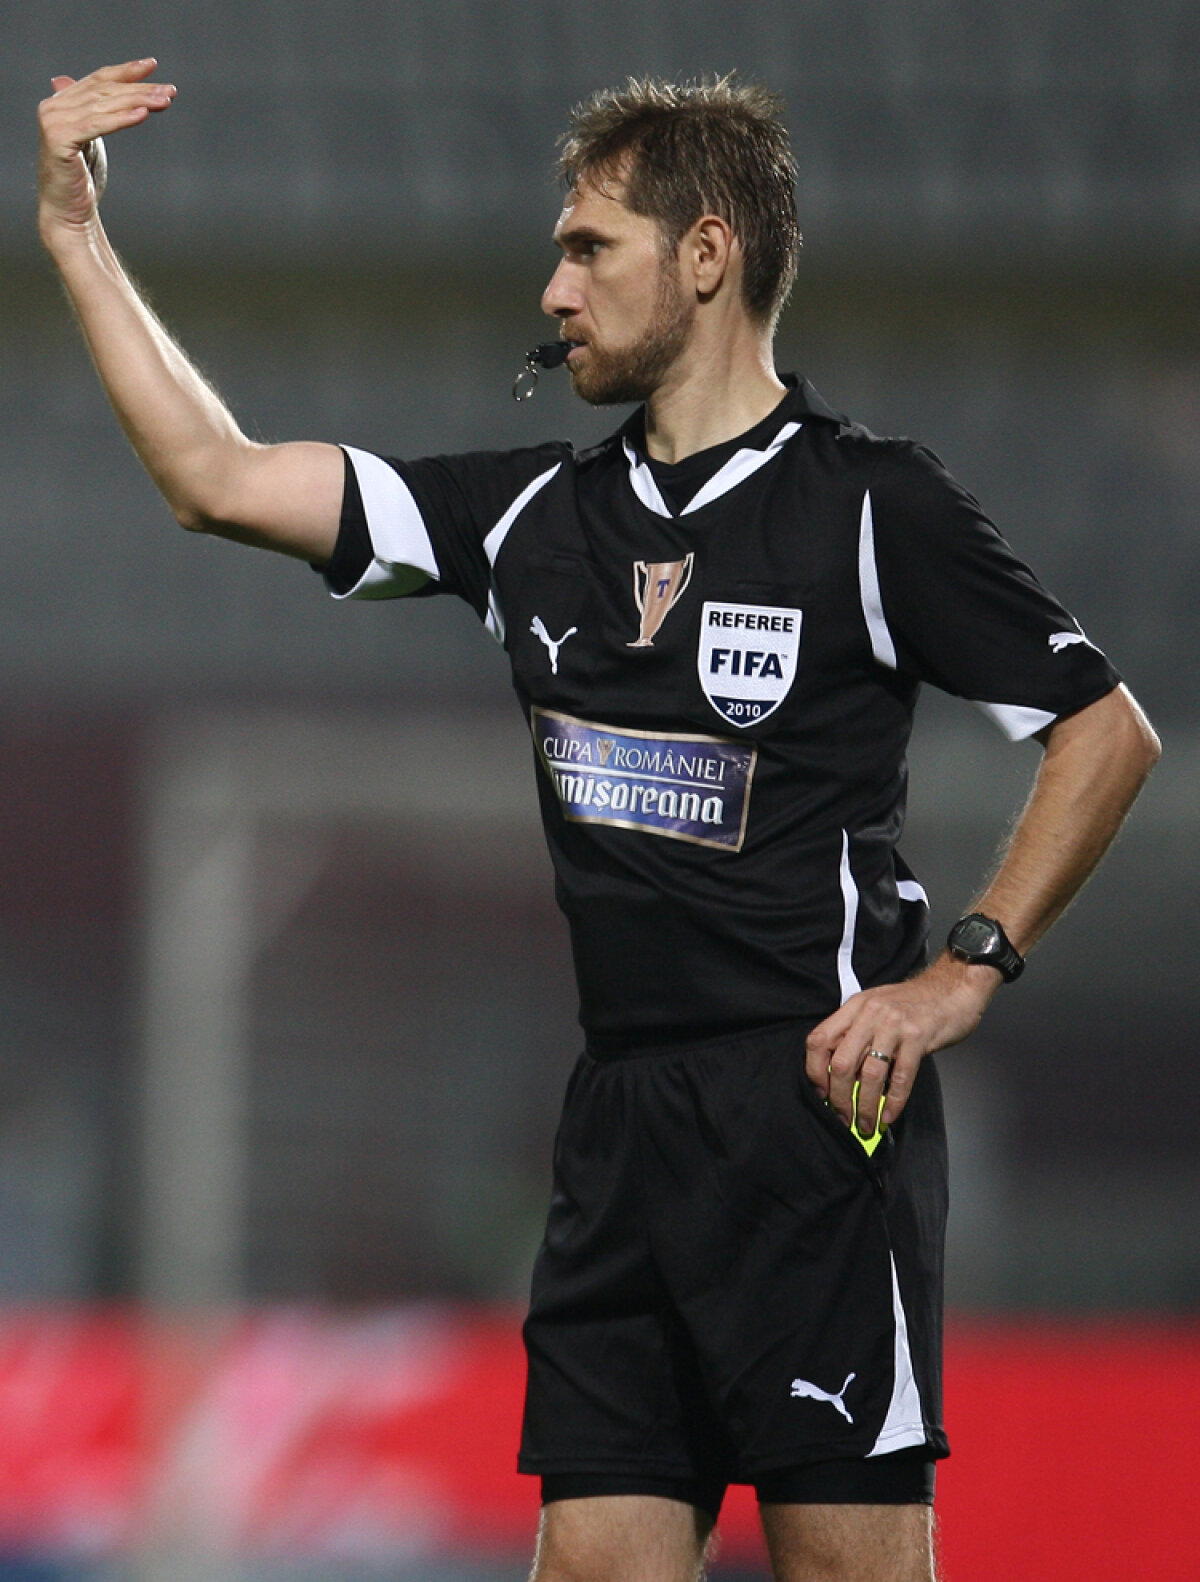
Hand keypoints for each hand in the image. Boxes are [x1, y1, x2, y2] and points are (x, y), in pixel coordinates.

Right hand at [38, 59, 175, 242]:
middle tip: (169, 90)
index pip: (98, 79)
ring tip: (164, 100)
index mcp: (61, 102)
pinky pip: (97, 126)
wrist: (69, 212)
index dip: (125, 71)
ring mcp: (54, 122)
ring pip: (104, 106)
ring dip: (138, 101)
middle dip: (140, 89)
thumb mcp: (91, 137)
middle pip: (105, 91)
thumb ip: (91, 110)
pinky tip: (143, 114)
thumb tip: (81, 82)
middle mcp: (54, 107)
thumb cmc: (82, 178)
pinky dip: (121, 119)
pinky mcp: (60, 140)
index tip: (152, 65)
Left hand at [805, 952, 1000, 1134]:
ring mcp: (894, 1025)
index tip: (821, 1094)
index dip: (814, 1071)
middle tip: (843, 1118)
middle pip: (841, 1063)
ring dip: (865, 1106)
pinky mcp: (918, 1037)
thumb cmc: (913, 1002)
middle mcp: (870, 1014)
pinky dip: (893, 1102)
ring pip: (870, 1075)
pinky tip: (888, 1116)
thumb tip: (837, 1072)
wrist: (952, 986)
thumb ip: (856, 1031)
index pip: (818, 1040)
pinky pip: (901, 1076)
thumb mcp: (876, 1006)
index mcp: (854, 1007)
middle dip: (839, 1098)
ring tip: (865, 1125)